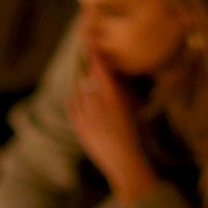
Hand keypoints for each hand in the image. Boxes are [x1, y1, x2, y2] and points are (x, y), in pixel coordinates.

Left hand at [66, 51, 158, 203]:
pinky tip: (83, 100)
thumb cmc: (135, 136)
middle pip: (87, 79)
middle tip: (91, 63)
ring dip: (83, 85)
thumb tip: (110, 73)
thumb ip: (120, 90)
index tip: (90, 42)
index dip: (94, 56)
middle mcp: (98, 107)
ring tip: (90, 86)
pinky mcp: (78, 126)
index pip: (101, 71)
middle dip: (88, 70)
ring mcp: (86, 117)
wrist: (124, 164)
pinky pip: (72, 104)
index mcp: (115, 101)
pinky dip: (77, 99)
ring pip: (79, 90)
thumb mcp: (132, 110)